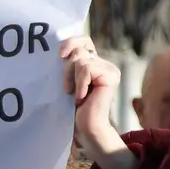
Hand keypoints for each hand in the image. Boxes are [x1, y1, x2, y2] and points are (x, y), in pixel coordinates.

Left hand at [59, 37, 137, 168]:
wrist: (84, 127)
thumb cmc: (71, 108)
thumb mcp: (66, 81)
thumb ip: (67, 64)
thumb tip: (58, 49)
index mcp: (92, 62)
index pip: (83, 40)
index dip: (71, 42)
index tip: (59, 55)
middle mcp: (103, 63)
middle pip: (79, 49)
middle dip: (67, 68)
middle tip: (67, 88)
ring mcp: (109, 69)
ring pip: (81, 60)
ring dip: (72, 79)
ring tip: (76, 96)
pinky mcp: (111, 75)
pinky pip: (87, 69)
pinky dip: (81, 83)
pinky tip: (83, 97)